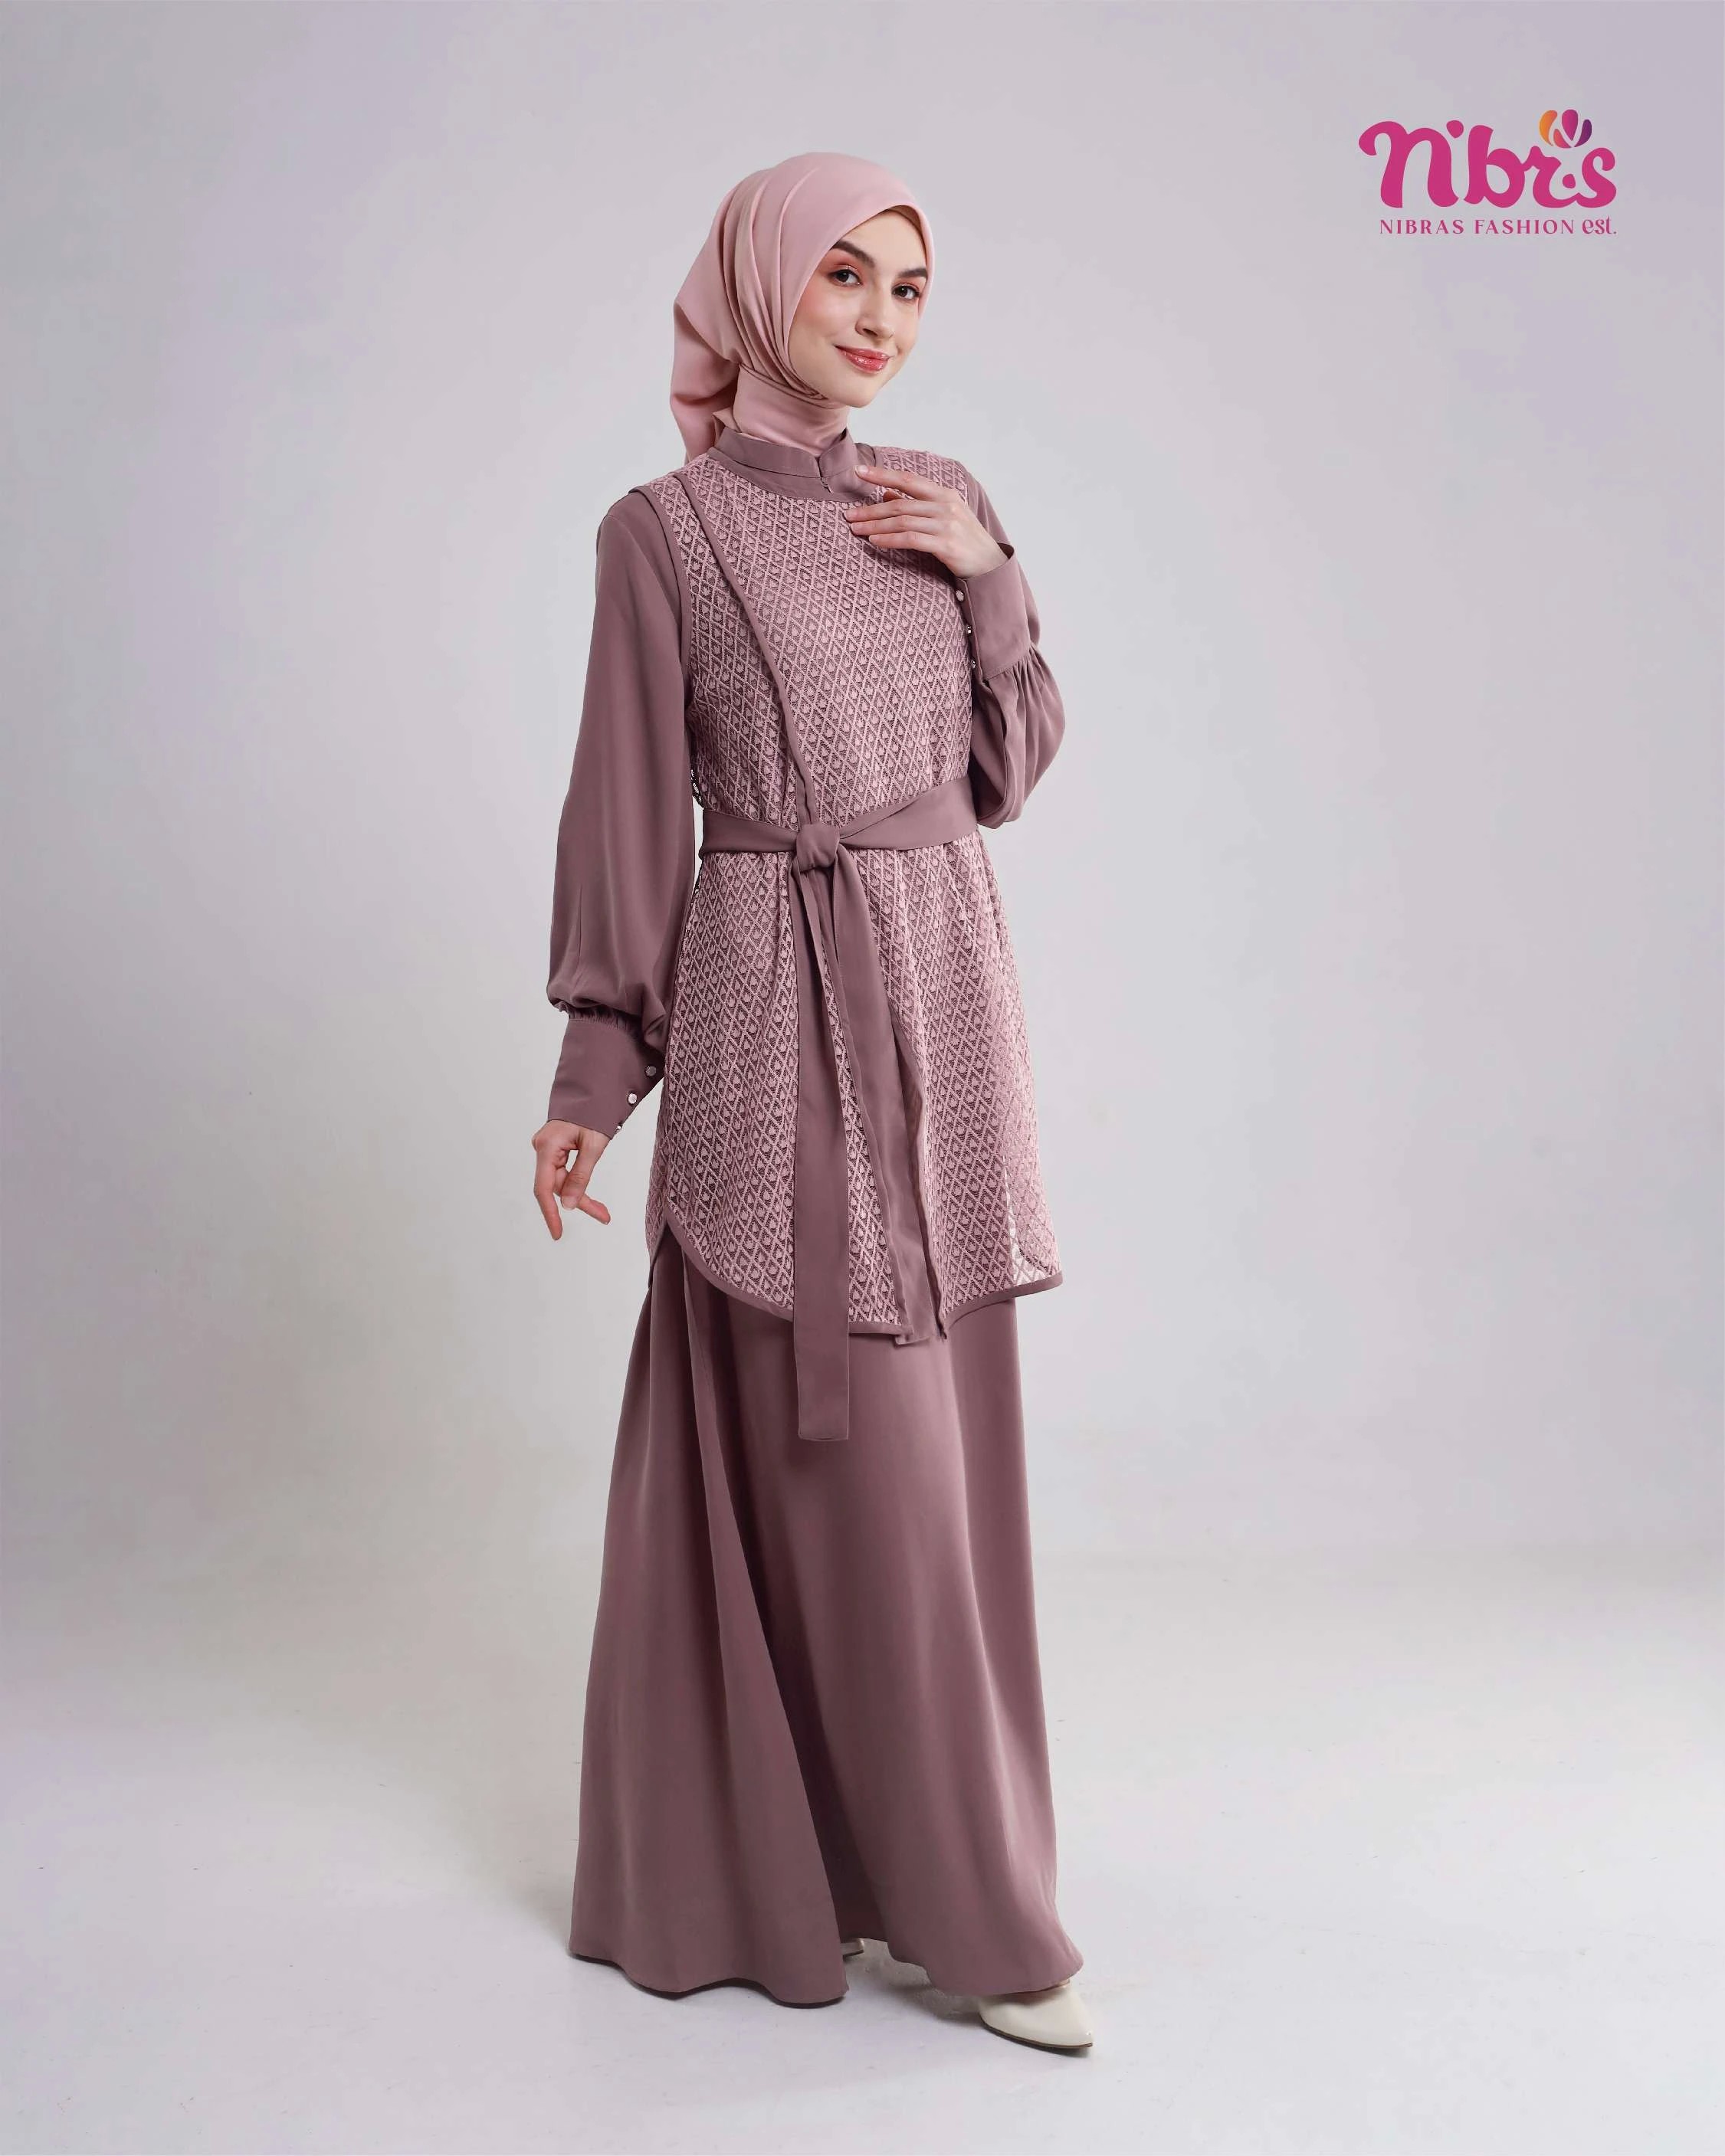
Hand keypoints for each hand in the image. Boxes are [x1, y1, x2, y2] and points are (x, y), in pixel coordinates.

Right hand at [532, 1119, 611, 1237]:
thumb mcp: (594, 1146)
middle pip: (556, 1186)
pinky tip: (589, 1197)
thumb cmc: (595, 1112)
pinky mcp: (554, 1149)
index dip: (550, 1213)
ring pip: (561, 1181)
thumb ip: (580, 1176)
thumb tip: (567, 1204)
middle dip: (579, 1202)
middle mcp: (542, 1148)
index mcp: (547, 1146)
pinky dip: (577, 1183)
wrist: (594, 1091)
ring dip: (580, 1195)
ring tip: (603, 1211)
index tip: (557, 1233)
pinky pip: (563, 1172)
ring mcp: (546, 1149)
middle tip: (604, 1216)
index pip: (543, 1187)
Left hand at [843, 465, 1008, 580]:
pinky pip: (911, 539)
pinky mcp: (946, 544)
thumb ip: (917, 505)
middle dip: (871, 509)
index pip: (908, 479)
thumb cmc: (965, 541)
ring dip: (876, 526)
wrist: (991, 565)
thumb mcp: (944, 517)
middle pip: (900, 504)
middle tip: (849, 515)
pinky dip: (890, 540)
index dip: (882, 475)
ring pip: (902, 521)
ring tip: (856, 529)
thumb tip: (888, 495)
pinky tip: (875, 542)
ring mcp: (947, 523)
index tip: (858, 472)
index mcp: (945, 494)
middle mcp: (946, 505)